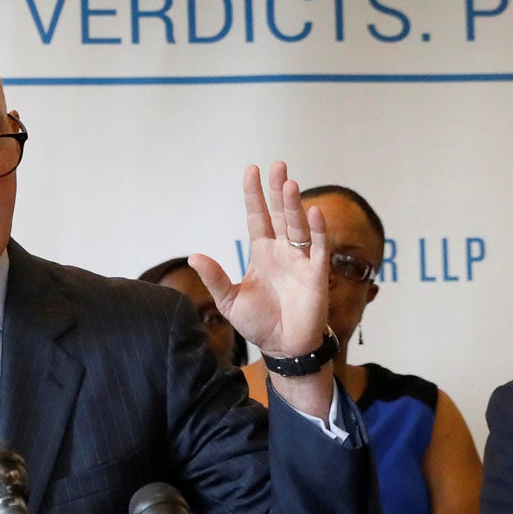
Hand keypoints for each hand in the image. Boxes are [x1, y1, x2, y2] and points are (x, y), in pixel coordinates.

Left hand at [190, 163, 335, 417]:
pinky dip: (317, 231)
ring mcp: (301, 261)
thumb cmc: (259, 324)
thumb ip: (215, 278)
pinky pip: (318, 249)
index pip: (258, 217)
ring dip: (294, 206)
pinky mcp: (316, 275)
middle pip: (281, 214)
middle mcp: (283, 252)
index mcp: (262, 254)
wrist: (283, 348)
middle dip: (278, 191)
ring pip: (298, 227)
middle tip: (278, 165)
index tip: (252, 170)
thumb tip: (194, 256)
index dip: (255, 195)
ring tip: (289, 184)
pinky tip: (313, 212)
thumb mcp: (229, 301)